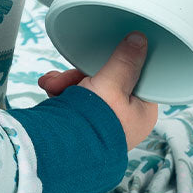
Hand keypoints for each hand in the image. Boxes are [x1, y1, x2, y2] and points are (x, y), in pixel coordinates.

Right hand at [37, 32, 158, 150]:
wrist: (59, 152)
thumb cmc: (91, 126)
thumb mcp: (111, 85)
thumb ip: (125, 61)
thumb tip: (140, 40)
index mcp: (141, 113)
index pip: (135, 76)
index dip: (117, 64)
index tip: (101, 58)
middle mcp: (125, 120)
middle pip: (109, 81)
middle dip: (81, 76)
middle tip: (67, 78)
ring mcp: (104, 123)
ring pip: (89, 89)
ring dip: (68, 83)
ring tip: (53, 85)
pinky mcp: (85, 125)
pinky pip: (76, 100)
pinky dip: (63, 94)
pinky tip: (52, 91)